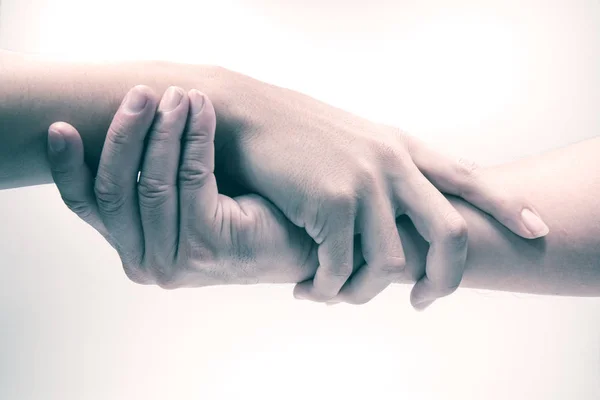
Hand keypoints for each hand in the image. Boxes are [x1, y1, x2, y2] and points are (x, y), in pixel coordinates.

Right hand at [46, 85, 317, 287]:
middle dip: (125, 133)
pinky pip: (191, 177)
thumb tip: (119, 124)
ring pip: (152, 181)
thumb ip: (147, 182)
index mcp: (134, 251)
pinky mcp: (206, 244)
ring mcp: (175, 260)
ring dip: (163, 130)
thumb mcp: (180, 199)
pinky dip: (195, 137)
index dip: (69, 165)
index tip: (62, 125)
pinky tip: (202, 110)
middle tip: (142, 93)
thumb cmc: (239, 214)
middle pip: (115, 190)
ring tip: (177, 94)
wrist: (296, 242)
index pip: (88, 205)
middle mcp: (146, 264)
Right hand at [218, 71, 549, 308]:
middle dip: (446, 278)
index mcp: (400, 147)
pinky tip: (309, 289)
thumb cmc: (294, 134)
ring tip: (336, 296)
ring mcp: (364, 182)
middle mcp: (392, 163)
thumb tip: (399, 212)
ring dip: (362, 292)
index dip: (504, 204)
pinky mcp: (330, 202)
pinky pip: (341, 267)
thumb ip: (384, 169)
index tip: (534, 228)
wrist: (245, 115)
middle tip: (425, 302)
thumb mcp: (352, 142)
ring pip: (389, 263)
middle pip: (449, 232)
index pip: (466, 176)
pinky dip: (327, 288)